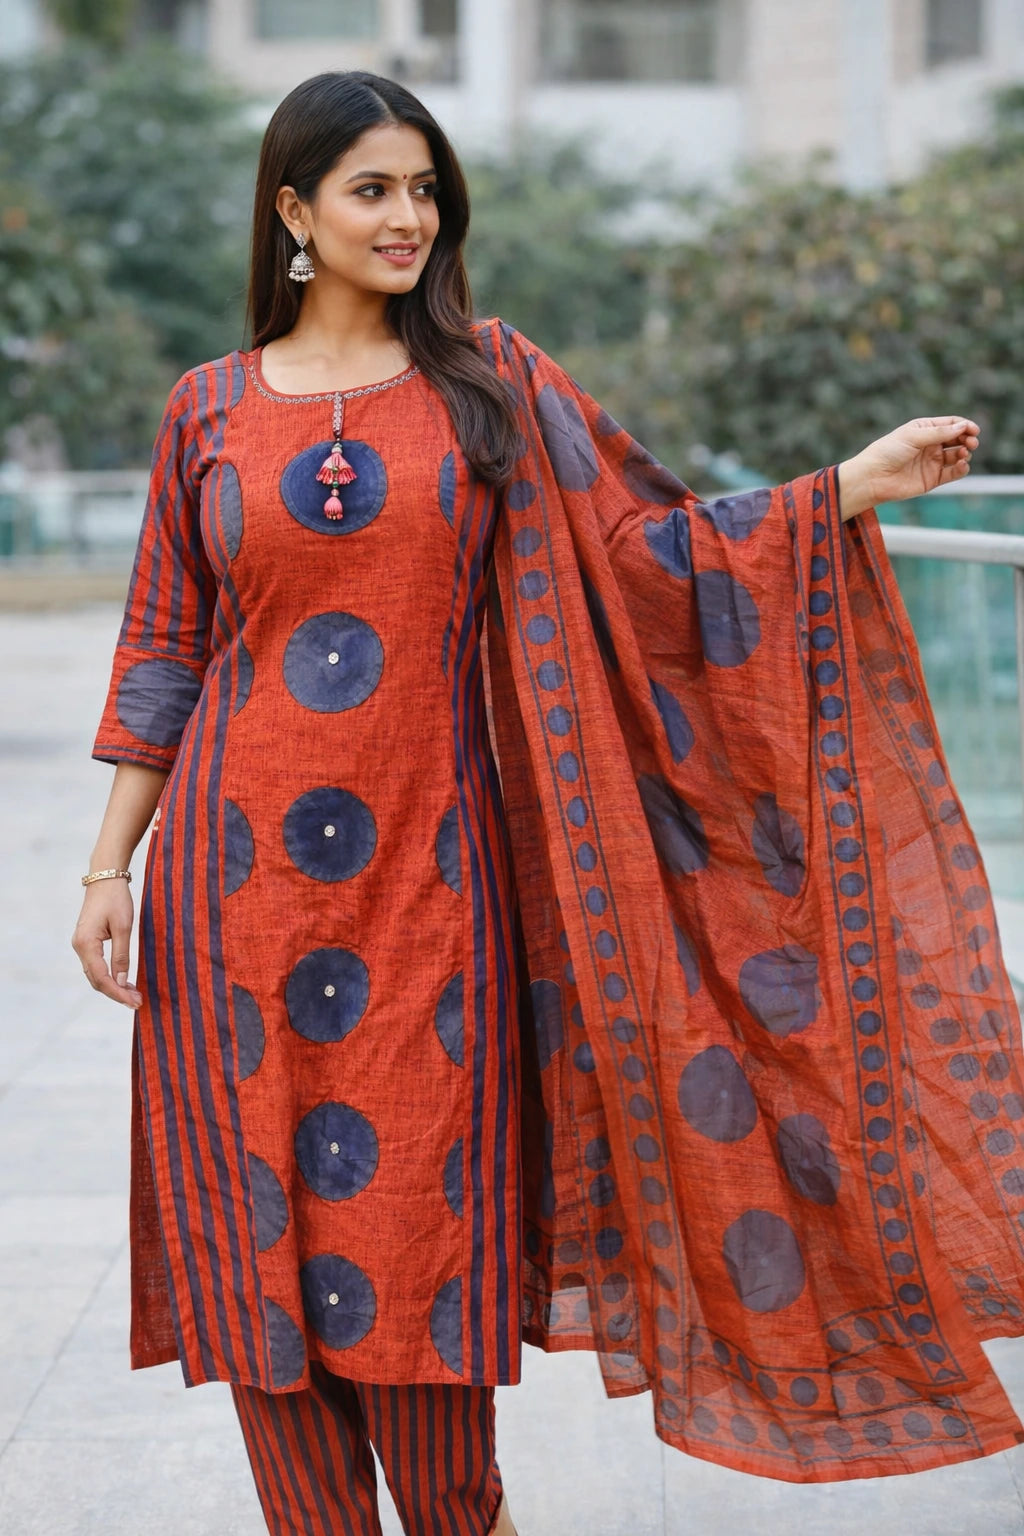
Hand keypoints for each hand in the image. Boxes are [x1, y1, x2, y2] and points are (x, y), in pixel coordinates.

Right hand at [71, 882, 142, 1008]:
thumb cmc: (116, 899)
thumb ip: (122, 955)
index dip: (118, 993)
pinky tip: (124, 981)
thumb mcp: (124, 927)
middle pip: (96, 980)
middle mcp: (79, 947)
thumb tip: (122, 980)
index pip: (102, 978)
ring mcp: (81, 945)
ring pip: (96, 974)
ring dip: (114, 986)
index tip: (135, 1002)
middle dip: (117, 993)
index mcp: (86, 944)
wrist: (105, 878)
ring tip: (134, 995)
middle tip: (138, 1002)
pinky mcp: (87, 942)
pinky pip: (96, 966)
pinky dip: (110, 976)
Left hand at [838, 416, 979, 520]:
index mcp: (924, 429)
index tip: (974, 429)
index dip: (964, 425)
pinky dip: (962, 469)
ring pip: (957, 455)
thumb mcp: (913, 436)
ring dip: (965, 453)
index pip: (950, 423)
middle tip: (972, 442)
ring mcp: (932, 462)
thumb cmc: (887, 452)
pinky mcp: (932, 479)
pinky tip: (962, 465)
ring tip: (964, 454)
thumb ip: (939, 433)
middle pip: (957, 438)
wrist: (872, 478)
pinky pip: (953, 473)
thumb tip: (963, 425)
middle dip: (968, 438)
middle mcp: (930, 444)